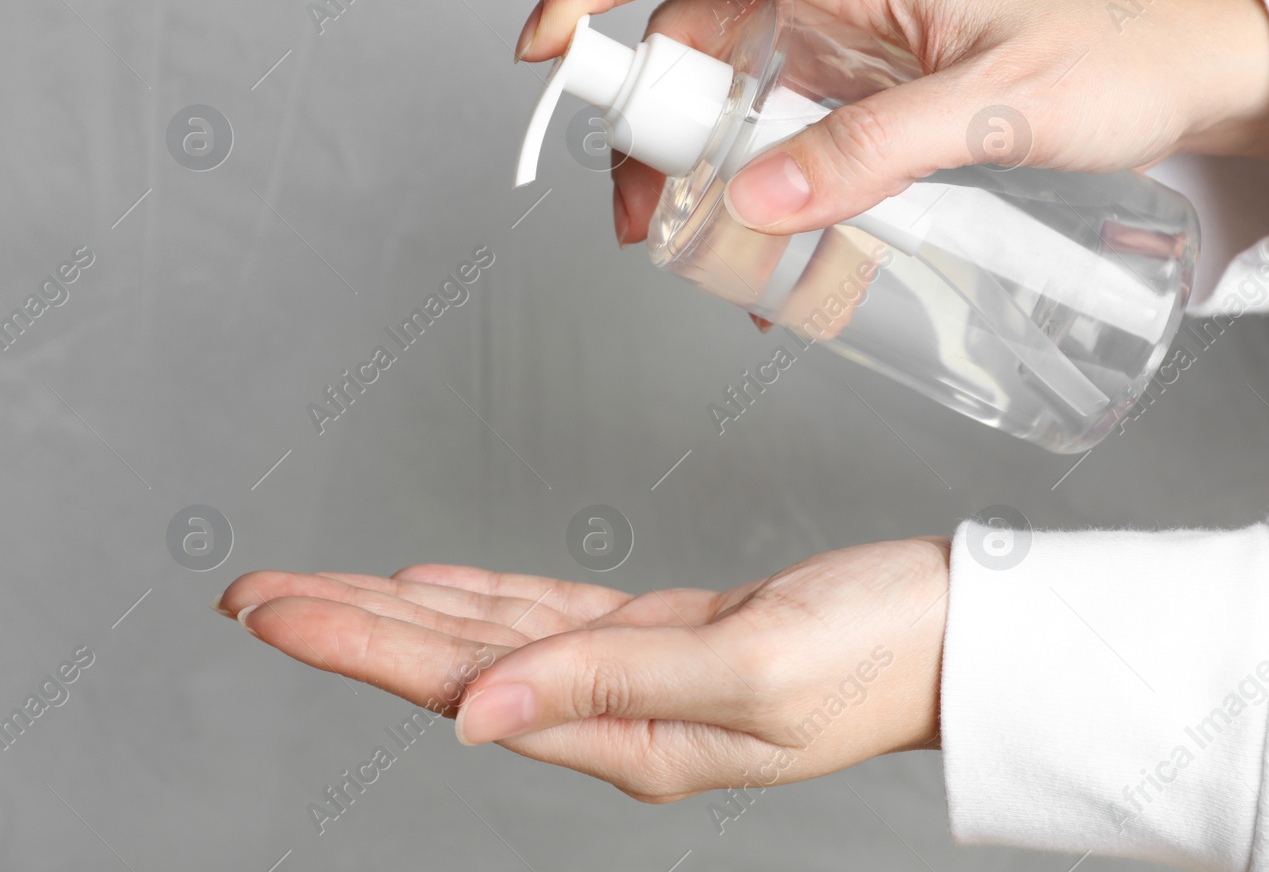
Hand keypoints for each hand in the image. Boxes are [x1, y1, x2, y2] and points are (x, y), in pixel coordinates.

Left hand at [216, 537, 949, 801]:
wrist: (957, 632)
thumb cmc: (877, 653)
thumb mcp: (749, 673)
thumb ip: (610, 687)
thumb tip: (472, 716)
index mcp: (629, 737)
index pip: (461, 689)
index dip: (361, 646)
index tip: (275, 609)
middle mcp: (617, 714)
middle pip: (455, 666)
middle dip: (350, 628)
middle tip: (252, 593)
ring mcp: (638, 675)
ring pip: (491, 638)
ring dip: (400, 611)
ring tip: (315, 590)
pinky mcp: (667, 635)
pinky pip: (550, 617)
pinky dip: (484, 598)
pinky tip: (434, 590)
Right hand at [515, 0, 1268, 240]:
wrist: (1194, 77)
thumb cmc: (1120, 52)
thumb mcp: (996, 105)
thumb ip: (875, 151)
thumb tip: (754, 201)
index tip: (546, 47)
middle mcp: (841, 3)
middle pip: (695, 38)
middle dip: (646, 119)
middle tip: (642, 213)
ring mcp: (857, 59)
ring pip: (736, 101)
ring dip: (701, 170)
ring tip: (698, 249)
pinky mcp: (882, 111)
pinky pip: (794, 147)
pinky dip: (767, 200)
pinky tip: (773, 263)